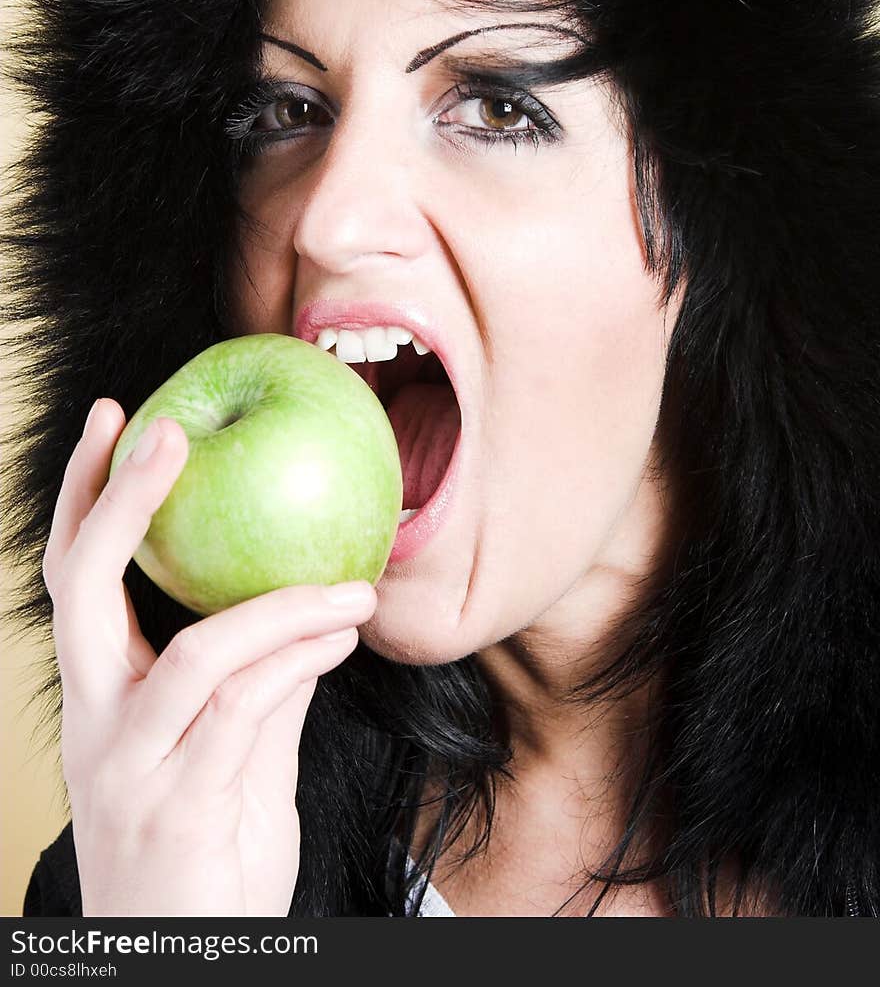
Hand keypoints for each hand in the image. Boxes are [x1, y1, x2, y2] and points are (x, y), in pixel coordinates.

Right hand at [43, 398, 376, 915]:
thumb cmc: (204, 845)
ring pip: (198, 654)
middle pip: (84, 591)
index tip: (119, 417)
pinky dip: (299, 660)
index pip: (75, 576)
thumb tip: (307, 606)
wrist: (184, 957)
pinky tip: (341, 632)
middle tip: (172, 433)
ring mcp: (134, 765)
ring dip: (283, 605)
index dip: (90, 495)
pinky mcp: (184, 806)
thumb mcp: (227, 750)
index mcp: (97, 695)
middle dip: (124, 503)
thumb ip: (258, 681)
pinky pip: (246, 711)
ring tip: (350, 586)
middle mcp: (97, 722)